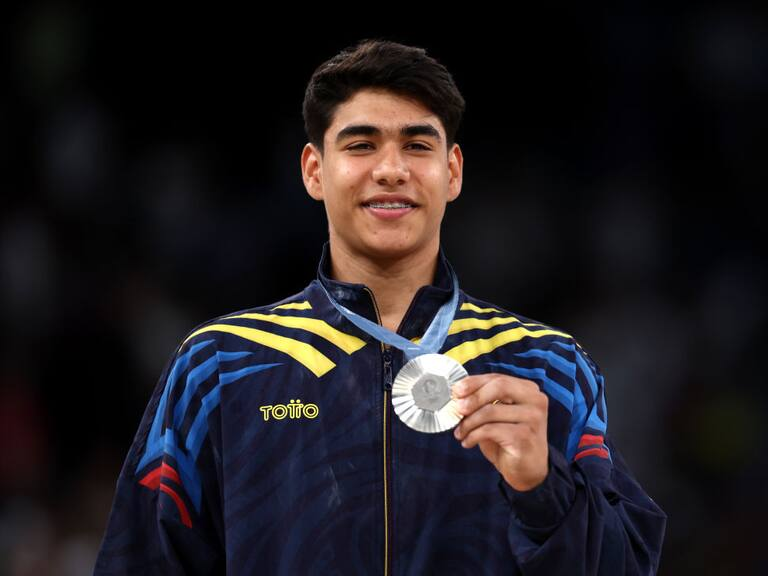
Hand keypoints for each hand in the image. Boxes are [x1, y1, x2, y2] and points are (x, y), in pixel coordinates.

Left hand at [452, 373, 548, 490]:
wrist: (527, 471)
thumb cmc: (509, 440)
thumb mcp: (495, 416)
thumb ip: (483, 401)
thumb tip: (457, 393)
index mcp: (528, 390)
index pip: (498, 378)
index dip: (474, 382)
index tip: (456, 390)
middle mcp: (536, 400)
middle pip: (499, 387)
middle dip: (473, 397)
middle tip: (457, 409)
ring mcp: (533, 418)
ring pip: (491, 411)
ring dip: (469, 422)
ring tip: (460, 432)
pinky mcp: (525, 437)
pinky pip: (491, 430)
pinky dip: (473, 435)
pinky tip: (468, 442)